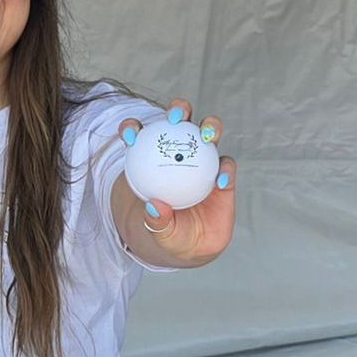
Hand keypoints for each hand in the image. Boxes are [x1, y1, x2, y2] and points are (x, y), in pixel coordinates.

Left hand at [119, 97, 236, 265]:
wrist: (193, 246)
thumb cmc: (170, 234)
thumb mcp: (160, 232)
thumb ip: (156, 221)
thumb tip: (154, 207)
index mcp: (155, 160)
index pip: (143, 137)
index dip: (134, 128)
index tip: (129, 132)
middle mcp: (181, 152)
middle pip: (181, 121)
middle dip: (178, 110)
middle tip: (175, 119)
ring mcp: (204, 160)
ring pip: (209, 133)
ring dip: (209, 127)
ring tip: (206, 135)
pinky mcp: (224, 173)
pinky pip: (227, 166)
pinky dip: (225, 170)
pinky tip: (220, 181)